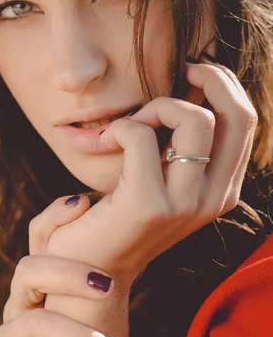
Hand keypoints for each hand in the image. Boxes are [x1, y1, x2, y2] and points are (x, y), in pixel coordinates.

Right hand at [0, 196, 126, 336]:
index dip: (55, 216)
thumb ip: (105, 267)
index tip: (86, 205)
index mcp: (42, 281)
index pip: (39, 235)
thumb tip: (125, 223)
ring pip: (30, 321)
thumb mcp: (100, 304)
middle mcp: (20, 303)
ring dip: (74, 336)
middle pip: (28, 269)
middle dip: (68, 274)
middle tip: (109, 286)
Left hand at [44, 58, 257, 286]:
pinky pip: (139, 135)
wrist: (89, 267)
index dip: (225, 84)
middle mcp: (215, 198)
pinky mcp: (148, 203)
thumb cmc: (121, 213)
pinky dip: (120, 126)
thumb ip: (183, 140)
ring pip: (194, 118)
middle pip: (237, 114)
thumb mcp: (164, 175)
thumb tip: (190, 84)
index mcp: (223, 189)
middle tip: (180, 70)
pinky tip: (106, 140)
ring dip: (157, 106)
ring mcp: (186, 203)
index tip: (193, 70)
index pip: (246, 121)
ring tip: (131, 125)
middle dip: (210, 76)